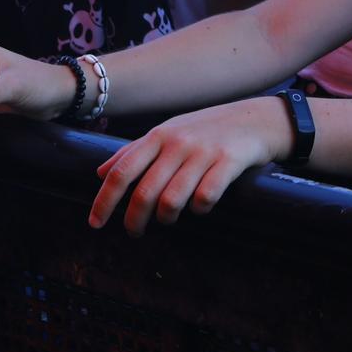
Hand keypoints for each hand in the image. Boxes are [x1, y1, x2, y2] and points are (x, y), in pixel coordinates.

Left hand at [88, 96, 288, 235]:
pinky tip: (200, 207)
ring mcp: (204, 152)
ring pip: (172, 200)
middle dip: (134, 220)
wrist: (257, 119)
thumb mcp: (168, 132)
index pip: (122, 172)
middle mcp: (178, 142)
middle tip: (134, 232)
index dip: (105, 200)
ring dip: (166, 218)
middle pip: (144, 192)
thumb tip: (99, 172)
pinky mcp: (229, 162)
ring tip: (168, 219)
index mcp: (158, 135)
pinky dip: (199, 210)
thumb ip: (134, 151)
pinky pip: (205, 198)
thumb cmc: (207, 129)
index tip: (95, 223)